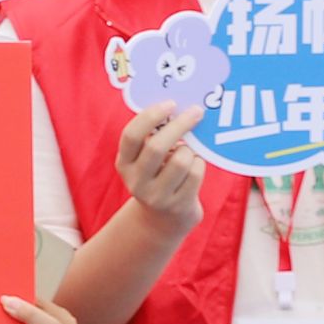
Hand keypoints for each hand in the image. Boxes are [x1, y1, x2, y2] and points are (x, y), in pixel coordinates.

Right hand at [113, 100, 202, 232]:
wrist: (163, 220)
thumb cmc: (158, 175)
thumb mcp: (145, 160)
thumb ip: (154, 137)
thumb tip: (181, 108)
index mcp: (124, 163)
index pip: (132, 135)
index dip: (151, 116)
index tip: (170, 104)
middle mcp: (136, 181)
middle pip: (157, 146)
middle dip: (180, 124)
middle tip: (196, 112)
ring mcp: (156, 196)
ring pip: (181, 159)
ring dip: (191, 150)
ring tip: (188, 152)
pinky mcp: (178, 205)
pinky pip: (196, 173)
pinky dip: (200, 164)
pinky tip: (194, 167)